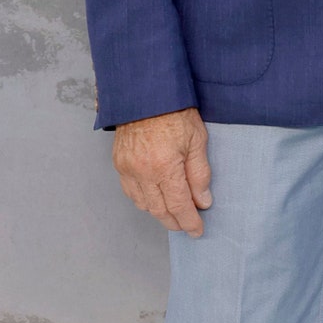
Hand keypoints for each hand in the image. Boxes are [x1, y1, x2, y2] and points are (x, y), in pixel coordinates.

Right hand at [113, 107, 211, 234]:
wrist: (145, 92)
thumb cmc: (175, 112)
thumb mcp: (197, 140)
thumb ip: (200, 174)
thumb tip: (203, 201)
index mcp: (164, 166)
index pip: (179, 205)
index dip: (189, 221)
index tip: (198, 230)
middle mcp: (142, 172)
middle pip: (159, 210)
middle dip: (175, 222)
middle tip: (188, 226)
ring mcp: (127, 168)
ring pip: (143, 204)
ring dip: (159, 213)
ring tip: (174, 214)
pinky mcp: (119, 163)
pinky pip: (130, 191)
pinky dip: (144, 200)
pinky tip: (155, 200)